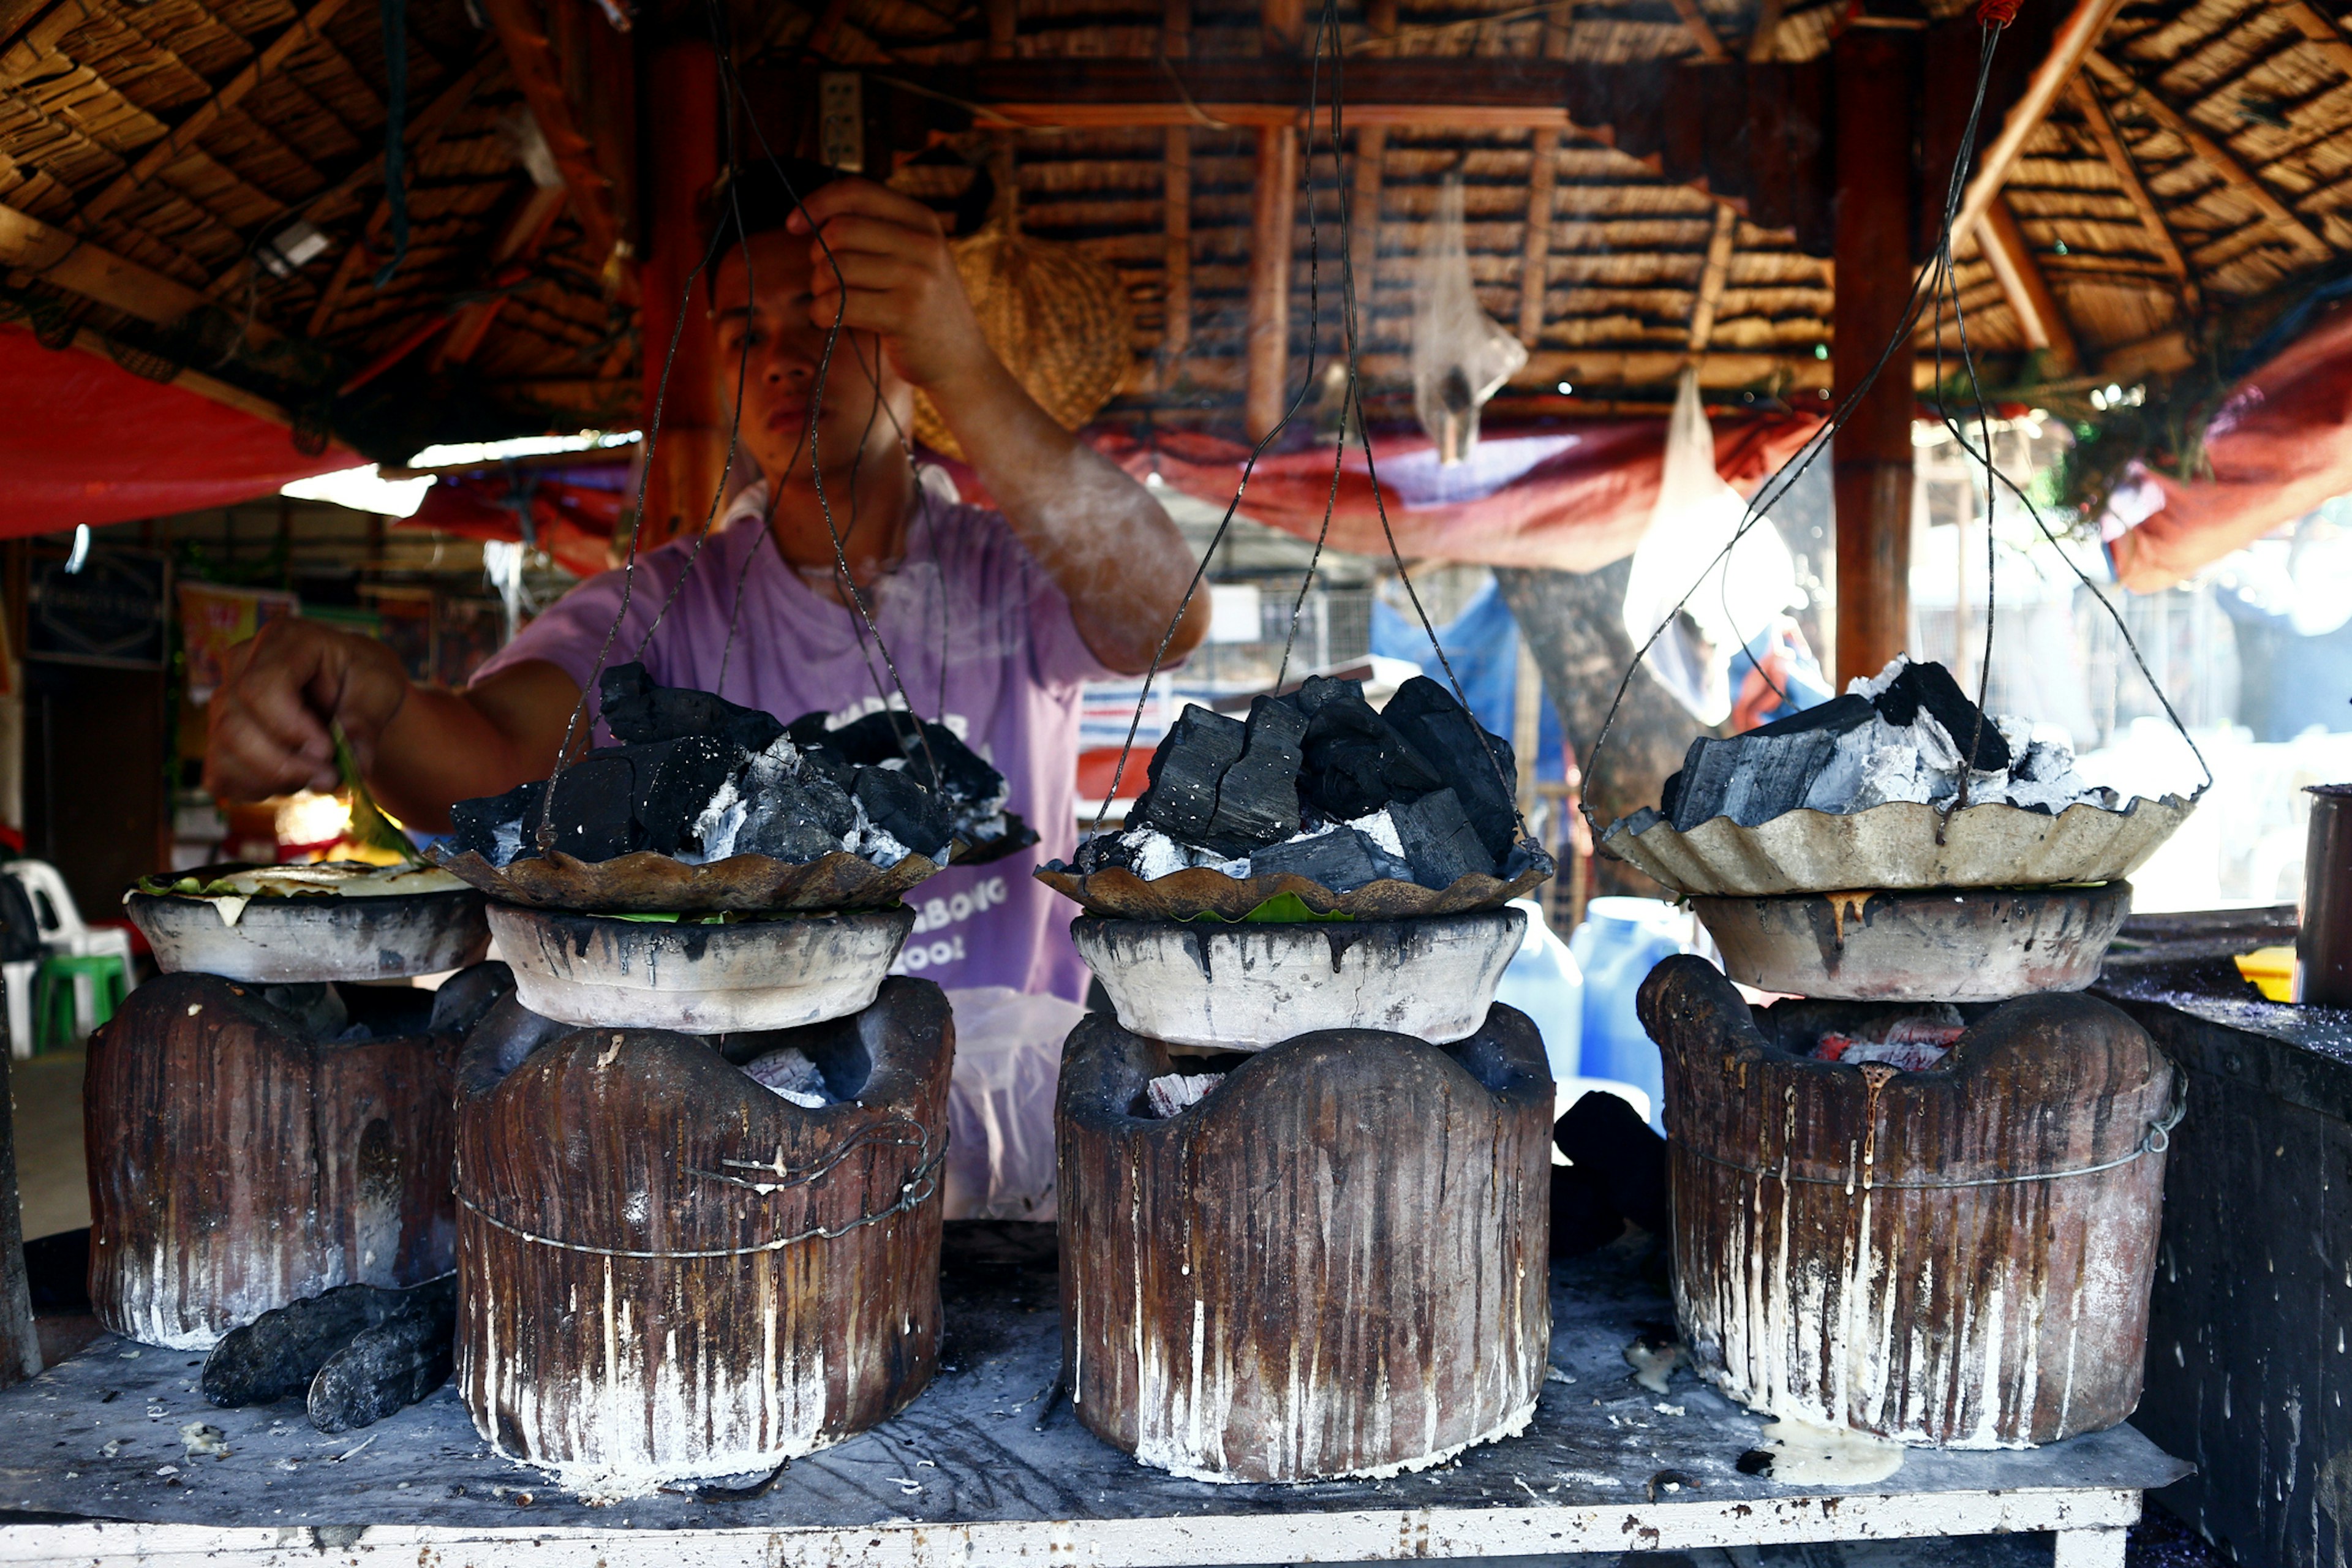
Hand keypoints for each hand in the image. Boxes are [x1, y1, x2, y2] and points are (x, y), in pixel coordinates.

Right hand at [204, 619, 411, 800]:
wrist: (349, 687)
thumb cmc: (363, 678)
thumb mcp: (380, 687)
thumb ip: (365, 722)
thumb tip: (354, 765)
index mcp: (283, 640)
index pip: (260, 687)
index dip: (290, 728)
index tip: (328, 752)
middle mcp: (241, 664)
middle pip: (234, 726)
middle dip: (283, 765)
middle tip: (329, 778)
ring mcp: (223, 699)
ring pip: (224, 753)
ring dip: (273, 781)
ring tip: (316, 778)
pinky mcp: (219, 734)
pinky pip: (220, 773)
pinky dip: (256, 789)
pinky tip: (291, 782)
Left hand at [788, 180, 997, 395]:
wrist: (961, 362)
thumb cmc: (922, 307)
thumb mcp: (913, 256)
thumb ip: (875, 230)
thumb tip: (810, 215)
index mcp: (922, 220)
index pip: (857, 191)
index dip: (816, 203)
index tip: (792, 225)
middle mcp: (924, 244)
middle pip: (839, 230)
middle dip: (817, 255)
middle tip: (825, 277)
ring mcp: (917, 279)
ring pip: (835, 267)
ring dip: (819, 287)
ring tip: (830, 300)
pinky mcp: (903, 316)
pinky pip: (838, 304)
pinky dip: (821, 312)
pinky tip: (829, 319)